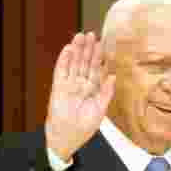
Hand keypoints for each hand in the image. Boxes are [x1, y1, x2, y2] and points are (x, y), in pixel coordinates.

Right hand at [44, 32, 115, 161]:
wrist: (68, 137)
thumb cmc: (84, 127)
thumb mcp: (100, 109)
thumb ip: (107, 92)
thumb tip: (113, 76)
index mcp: (91, 89)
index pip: (95, 69)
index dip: (98, 57)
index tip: (102, 44)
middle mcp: (80, 84)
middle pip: (84, 62)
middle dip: (87, 49)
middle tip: (91, 34)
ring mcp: (68, 85)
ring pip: (73, 63)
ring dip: (76, 50)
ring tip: (79, 36)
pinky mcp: (58, 87)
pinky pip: (60, 71)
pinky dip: (64, 60)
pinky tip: (68, 49)